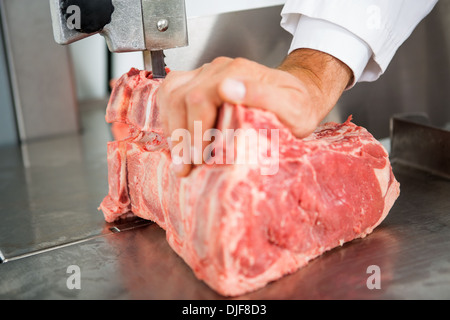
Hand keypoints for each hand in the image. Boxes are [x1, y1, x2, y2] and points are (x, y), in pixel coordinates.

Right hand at [156, 49, 351, 176]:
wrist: (299, 96)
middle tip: (185, 167)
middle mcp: (218, 70)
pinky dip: (169, 118)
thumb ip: (265, 97)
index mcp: (237, 72)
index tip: (199, 159)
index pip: (199, 99)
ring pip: (170, 95)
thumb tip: (228, 89)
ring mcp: (206, 74)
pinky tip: (178, 139)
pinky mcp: (200, 82)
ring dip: (172, 129)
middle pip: (180, 98)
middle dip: (180, 137)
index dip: (194, 132)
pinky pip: (171, 94)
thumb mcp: (293, 108)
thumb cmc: (297, 107)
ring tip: (180, 159)